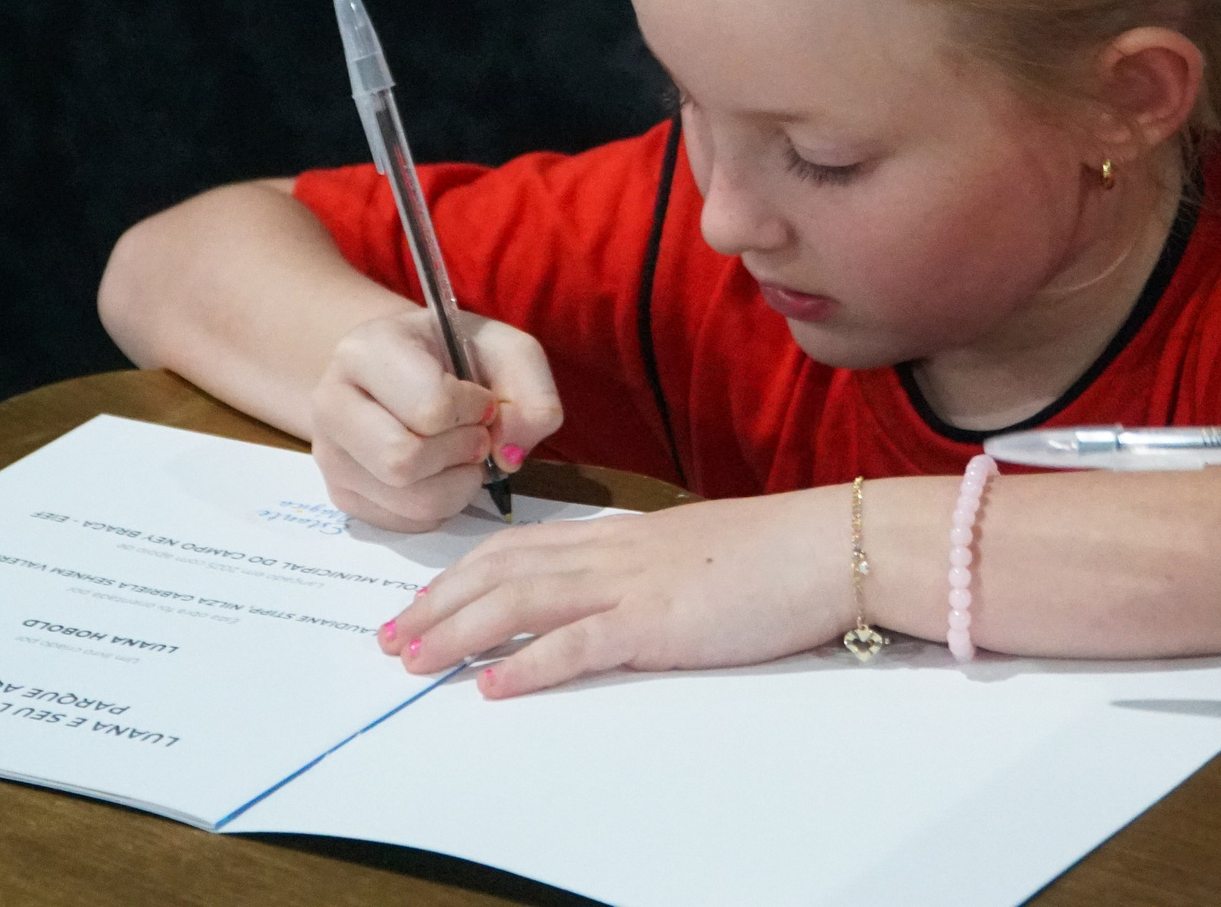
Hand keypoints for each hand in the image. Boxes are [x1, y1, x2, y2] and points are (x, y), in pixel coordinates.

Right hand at [307, 309, 563, 532]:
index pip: (429, 408)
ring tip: (462, 454)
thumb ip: (533, 395)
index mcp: (365, 351)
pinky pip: (404, 522)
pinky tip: (441, 472)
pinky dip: (440, 505)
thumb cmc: (456, 355)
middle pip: (403, 461)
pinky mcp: (341, 495)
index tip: (481, 399)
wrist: (403, 367)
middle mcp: (331, 402)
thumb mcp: (508, 351)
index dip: (473, 411)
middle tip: (476, 434)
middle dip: (460, 452)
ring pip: (407, 500)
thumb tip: (510, 456)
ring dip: (457, 484)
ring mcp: (329, 455)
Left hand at [374, 488, 848, 695]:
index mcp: (621, 536)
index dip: (462, 574)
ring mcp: (632, 584)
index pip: (519, 547)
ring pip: (522, 600)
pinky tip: (492, 684)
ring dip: (459, 631)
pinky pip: (578, 643)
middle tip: (389, 637)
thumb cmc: (776, 555)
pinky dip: (528, 664)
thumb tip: (617, 596)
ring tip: (414, 659)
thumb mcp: (695, 554)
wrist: (831, 545)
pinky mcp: (657, 622)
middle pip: (502, 569)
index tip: (422, 601)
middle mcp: (613, 552)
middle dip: (438, 604)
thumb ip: (647, 569)